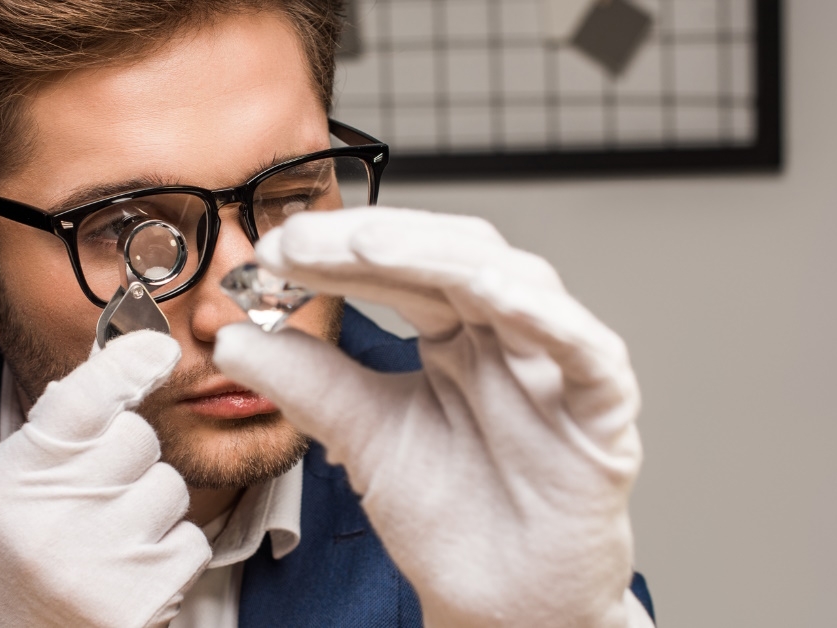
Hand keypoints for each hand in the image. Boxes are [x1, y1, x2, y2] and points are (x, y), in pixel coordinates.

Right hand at [0, 331, 210, 626]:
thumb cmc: (26, 543)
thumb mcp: (18, 478)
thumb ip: (63, 422)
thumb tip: (133, 350)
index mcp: (14, 479)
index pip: (79, 403)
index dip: (124, 366)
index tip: (159, 346)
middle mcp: (55, 519)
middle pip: (138, 438)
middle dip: (130, 458)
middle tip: (97, 496)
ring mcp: (104, 561)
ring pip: (171, 486)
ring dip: (153, 506)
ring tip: (112, 539)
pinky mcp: (147, 596)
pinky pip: (192, 540)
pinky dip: (170, 551)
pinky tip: (132, 570)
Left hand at [214, 208, 646, 626]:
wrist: (499, 603)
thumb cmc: (450, 517)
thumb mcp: (361, 437)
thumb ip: (306, 383)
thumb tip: (232, 338)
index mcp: (454, 335)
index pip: (397, 270)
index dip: (336, 254)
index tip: (271, 252)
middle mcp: (505, 336)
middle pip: (451, 258)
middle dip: (377, 240)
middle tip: (303, 239)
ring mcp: (556, 367)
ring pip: (518, 284)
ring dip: (446, 257)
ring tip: (372, 245)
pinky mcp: (603, 410)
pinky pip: (588, 352)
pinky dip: (547, 319)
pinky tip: (495, 291)